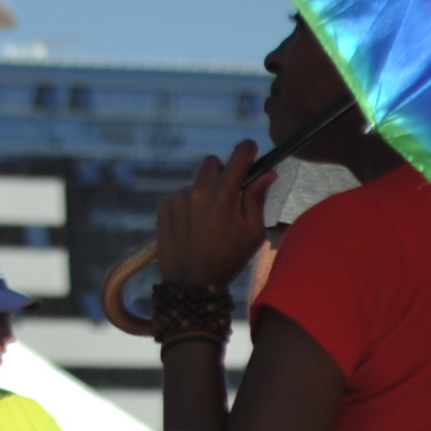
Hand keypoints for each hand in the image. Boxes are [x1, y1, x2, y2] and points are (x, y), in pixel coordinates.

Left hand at [154, 146, 267, 300]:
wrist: (190, 282)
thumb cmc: (228, 259)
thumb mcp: (252, 233)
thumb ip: (257, 199)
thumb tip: (267, 173)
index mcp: (222, 197)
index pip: (237, 159)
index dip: (247, 150)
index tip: (251, 147)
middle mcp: (197, 192)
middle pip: (211, 163)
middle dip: (223, 171)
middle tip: (230, 191)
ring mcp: (177, 198)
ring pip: (196, 182)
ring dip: (205, 191)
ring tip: (211, 220)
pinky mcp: (163, 207)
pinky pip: (180, 195)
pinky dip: (189, 204)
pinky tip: (194, 226)